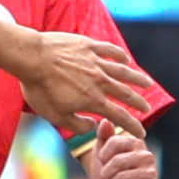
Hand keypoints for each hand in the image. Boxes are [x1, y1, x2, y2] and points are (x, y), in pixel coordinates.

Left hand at [20, 33, 150, 138]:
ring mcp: (95, 62)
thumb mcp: (55, 116)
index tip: (141, 132)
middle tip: (148, 108)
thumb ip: (77, 125)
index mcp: (93, 100)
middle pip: (126, 93)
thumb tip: (93, 126)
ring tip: (148, 83)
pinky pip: (110, 50)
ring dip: (137, 78)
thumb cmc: (40, 89)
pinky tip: (126, 60)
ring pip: (123, 71)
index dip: (132, 125)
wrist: (31, 58)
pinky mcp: (88, 46)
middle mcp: (100, 81)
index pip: (119, 116)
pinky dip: (120, 56)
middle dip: (139, 103)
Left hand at [87, 128, 159, 178]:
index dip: (102, 155)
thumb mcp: (100, 155)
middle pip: (118, 161)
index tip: (103, 162)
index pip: (114, 142)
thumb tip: (105, 121)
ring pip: (123, 177)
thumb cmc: (109, 175)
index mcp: (135, 143)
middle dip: (105, 174)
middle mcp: (146, 155)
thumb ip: (102, 138)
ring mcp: (152, 172)